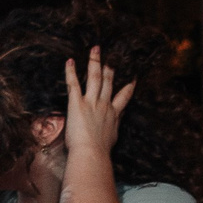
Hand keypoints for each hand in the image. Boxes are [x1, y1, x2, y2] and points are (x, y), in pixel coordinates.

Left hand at [61, 45, 131, 165]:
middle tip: (113, 55)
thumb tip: (114, 127)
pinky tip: (70, 61)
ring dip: (95, 62)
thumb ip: (113, 128)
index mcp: (113, 114)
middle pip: (109, 82)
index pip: (124, 96)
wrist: (92, 154)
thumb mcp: (112, 138)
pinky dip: (71, 72)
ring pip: (95, 77)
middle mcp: (105, 105)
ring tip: (95, 49)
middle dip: (110, 67)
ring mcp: (92, 102)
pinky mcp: (77, 103)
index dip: (129, 86)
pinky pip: (74, 84)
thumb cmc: (99, 151)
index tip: (133, 77)